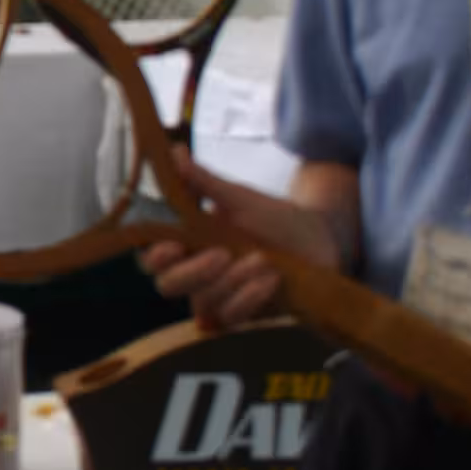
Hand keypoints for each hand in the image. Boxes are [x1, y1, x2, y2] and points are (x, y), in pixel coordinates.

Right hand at [137, 153, 341, 332]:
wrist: (319, 240)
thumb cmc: (274, 219)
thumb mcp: (239, 198)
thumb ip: (203, 181)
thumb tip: (175, 153)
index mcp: (187, 245)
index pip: (151, 258)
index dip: (155, 255)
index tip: (174, 245)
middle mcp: (195, 275)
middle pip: (167, 285)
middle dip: (192, 272)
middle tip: (222, 254)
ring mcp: (217, 297)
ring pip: (203, 301)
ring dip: (232, 281)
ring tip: (262, 259)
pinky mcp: (242, 315)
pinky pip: (232, 316)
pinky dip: (250, 297)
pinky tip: (272, 279)